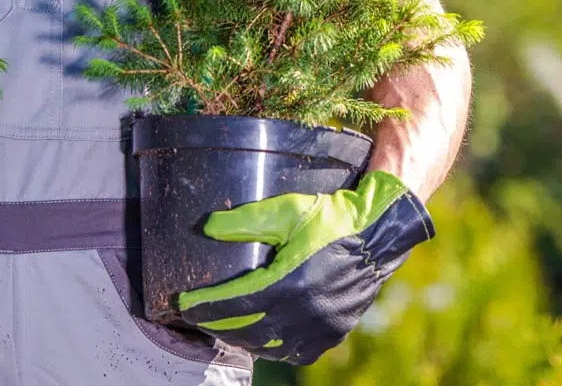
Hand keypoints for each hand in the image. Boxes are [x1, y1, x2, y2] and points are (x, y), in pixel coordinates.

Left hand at [177, 171, 433, 364]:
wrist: (378, 233)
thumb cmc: (332, 217)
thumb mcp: (287, 210)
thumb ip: (245, 220)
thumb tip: (208, 228)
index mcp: (288, 283)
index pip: (234, 304)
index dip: (205, 306)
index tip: (183, 304)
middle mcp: (303, 311)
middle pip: (246, 330)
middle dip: (216, 324)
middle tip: (196, 317)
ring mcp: (320, 326)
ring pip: (269, 346)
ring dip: (242, 339)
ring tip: (223, 327)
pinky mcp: (333, 331)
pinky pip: (296, 352)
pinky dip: (274, 348)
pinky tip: (261, 338)